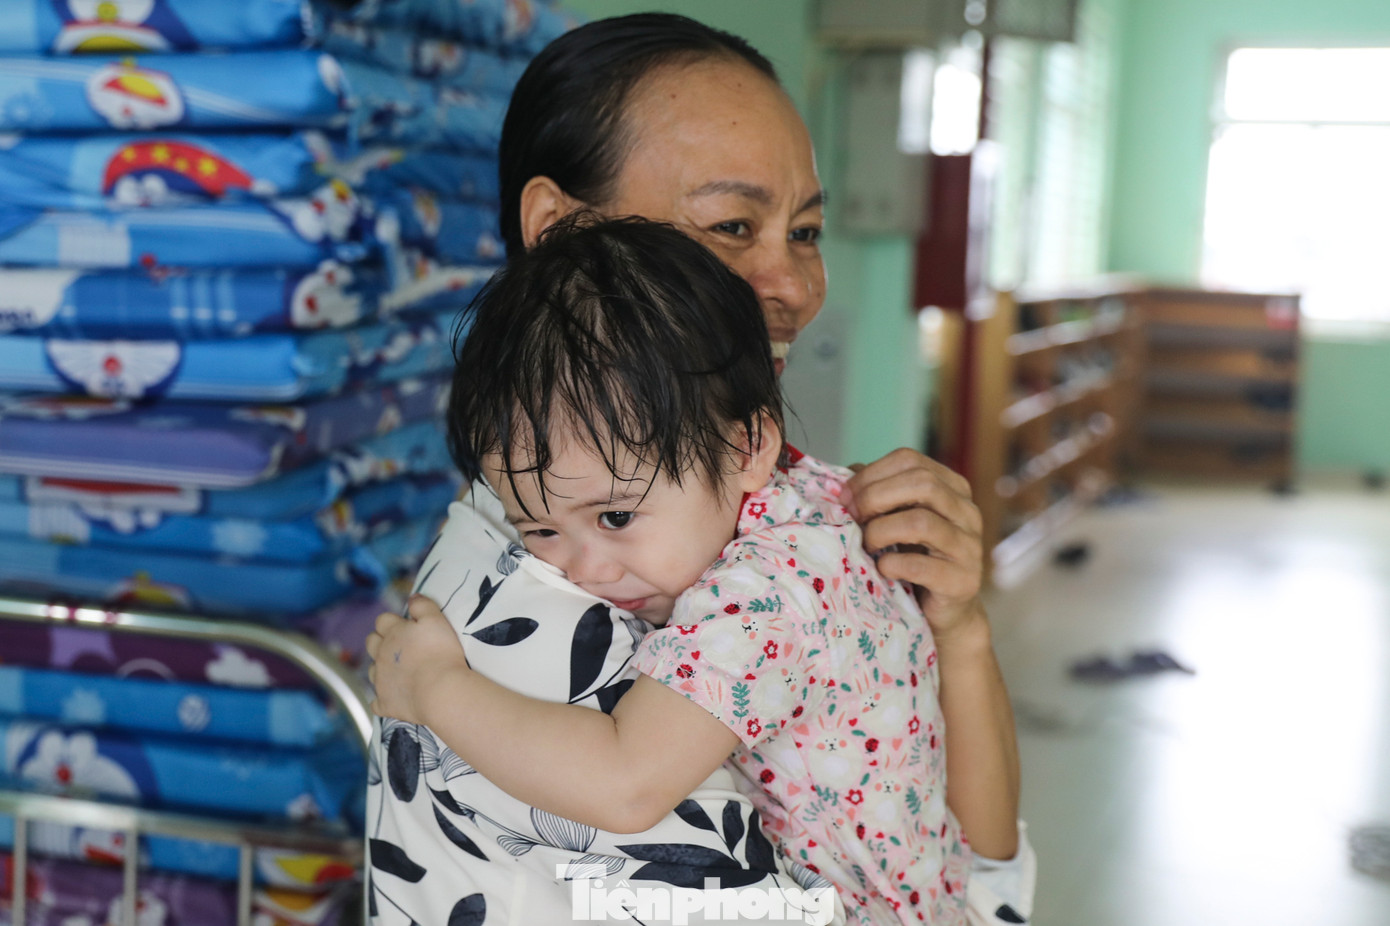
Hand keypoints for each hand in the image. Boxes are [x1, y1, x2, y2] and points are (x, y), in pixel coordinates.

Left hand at [365, 596, 469, 722]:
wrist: (440, 691)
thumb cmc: (441, 653)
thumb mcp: (437, 620)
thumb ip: (423, 605)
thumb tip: (412, 597)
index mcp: (393, 633)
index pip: (383, 620)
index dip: (392, 621)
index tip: (406, 626)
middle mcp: (381, 655)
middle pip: (371, 642)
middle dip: (380, 641)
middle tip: (400, 646)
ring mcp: (380, 680)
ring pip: (372, 670)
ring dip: (381, 668)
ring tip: (400, 671)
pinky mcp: (385, 703)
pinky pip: (377, 702)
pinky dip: (384, 698)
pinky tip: (394, 698)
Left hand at [840, 447, 985, 640]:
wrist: (941, 612)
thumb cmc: (913, 559)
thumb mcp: (895, 520)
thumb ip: (875, 496)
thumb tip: (841, 481)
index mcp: (952, 488)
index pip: (910, 460)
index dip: (872, 474)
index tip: (845, 497)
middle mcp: (967, 512)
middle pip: (921, 483)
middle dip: (875, 497)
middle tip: (853, 518)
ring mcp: (969, 547)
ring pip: (921, 522)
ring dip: (881, 531)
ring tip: (867, 545)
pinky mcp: (963, 581)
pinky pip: (921, 566)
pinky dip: (892, 565)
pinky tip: (882, 569)